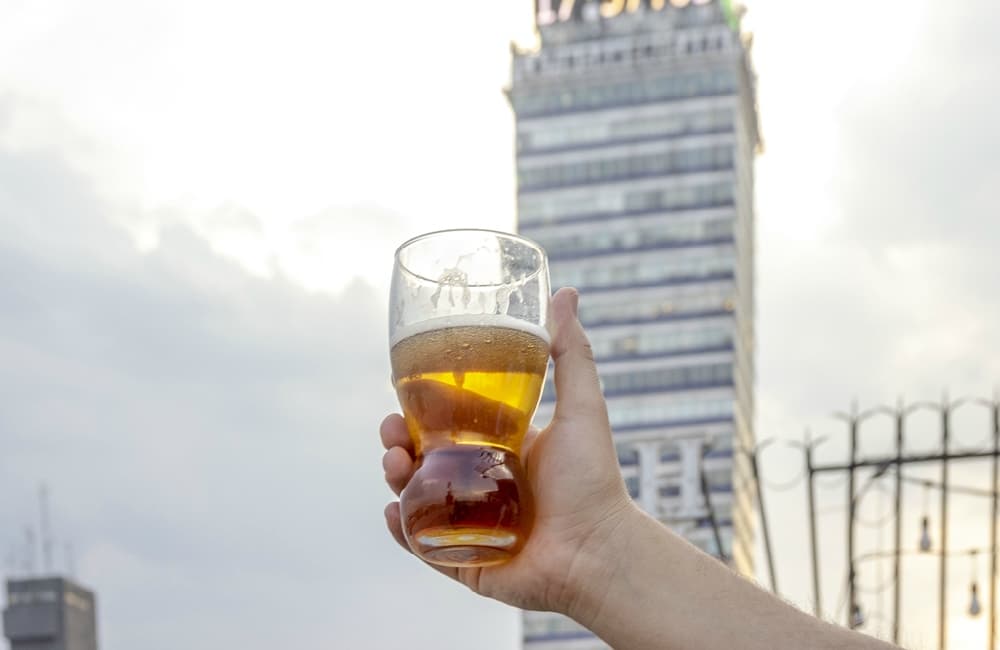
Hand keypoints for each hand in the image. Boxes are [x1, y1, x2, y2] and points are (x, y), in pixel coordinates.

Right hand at [380, 287, 635, 614]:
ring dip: (394, 479)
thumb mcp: (583, 407)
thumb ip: (571, 351)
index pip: (449, 423)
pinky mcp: (463, 559)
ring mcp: (469, 523)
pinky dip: (401, 529)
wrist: (599, 551)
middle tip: (390, 432)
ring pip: (415, 497)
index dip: (420, 408)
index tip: (400, 391)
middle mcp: (481, 483)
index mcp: (501, 449)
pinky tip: (392, 512)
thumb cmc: (594, 480)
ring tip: (393, 465)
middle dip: (396, 442)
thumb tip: (566, 292)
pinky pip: (421, 544)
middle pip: (422, 458)